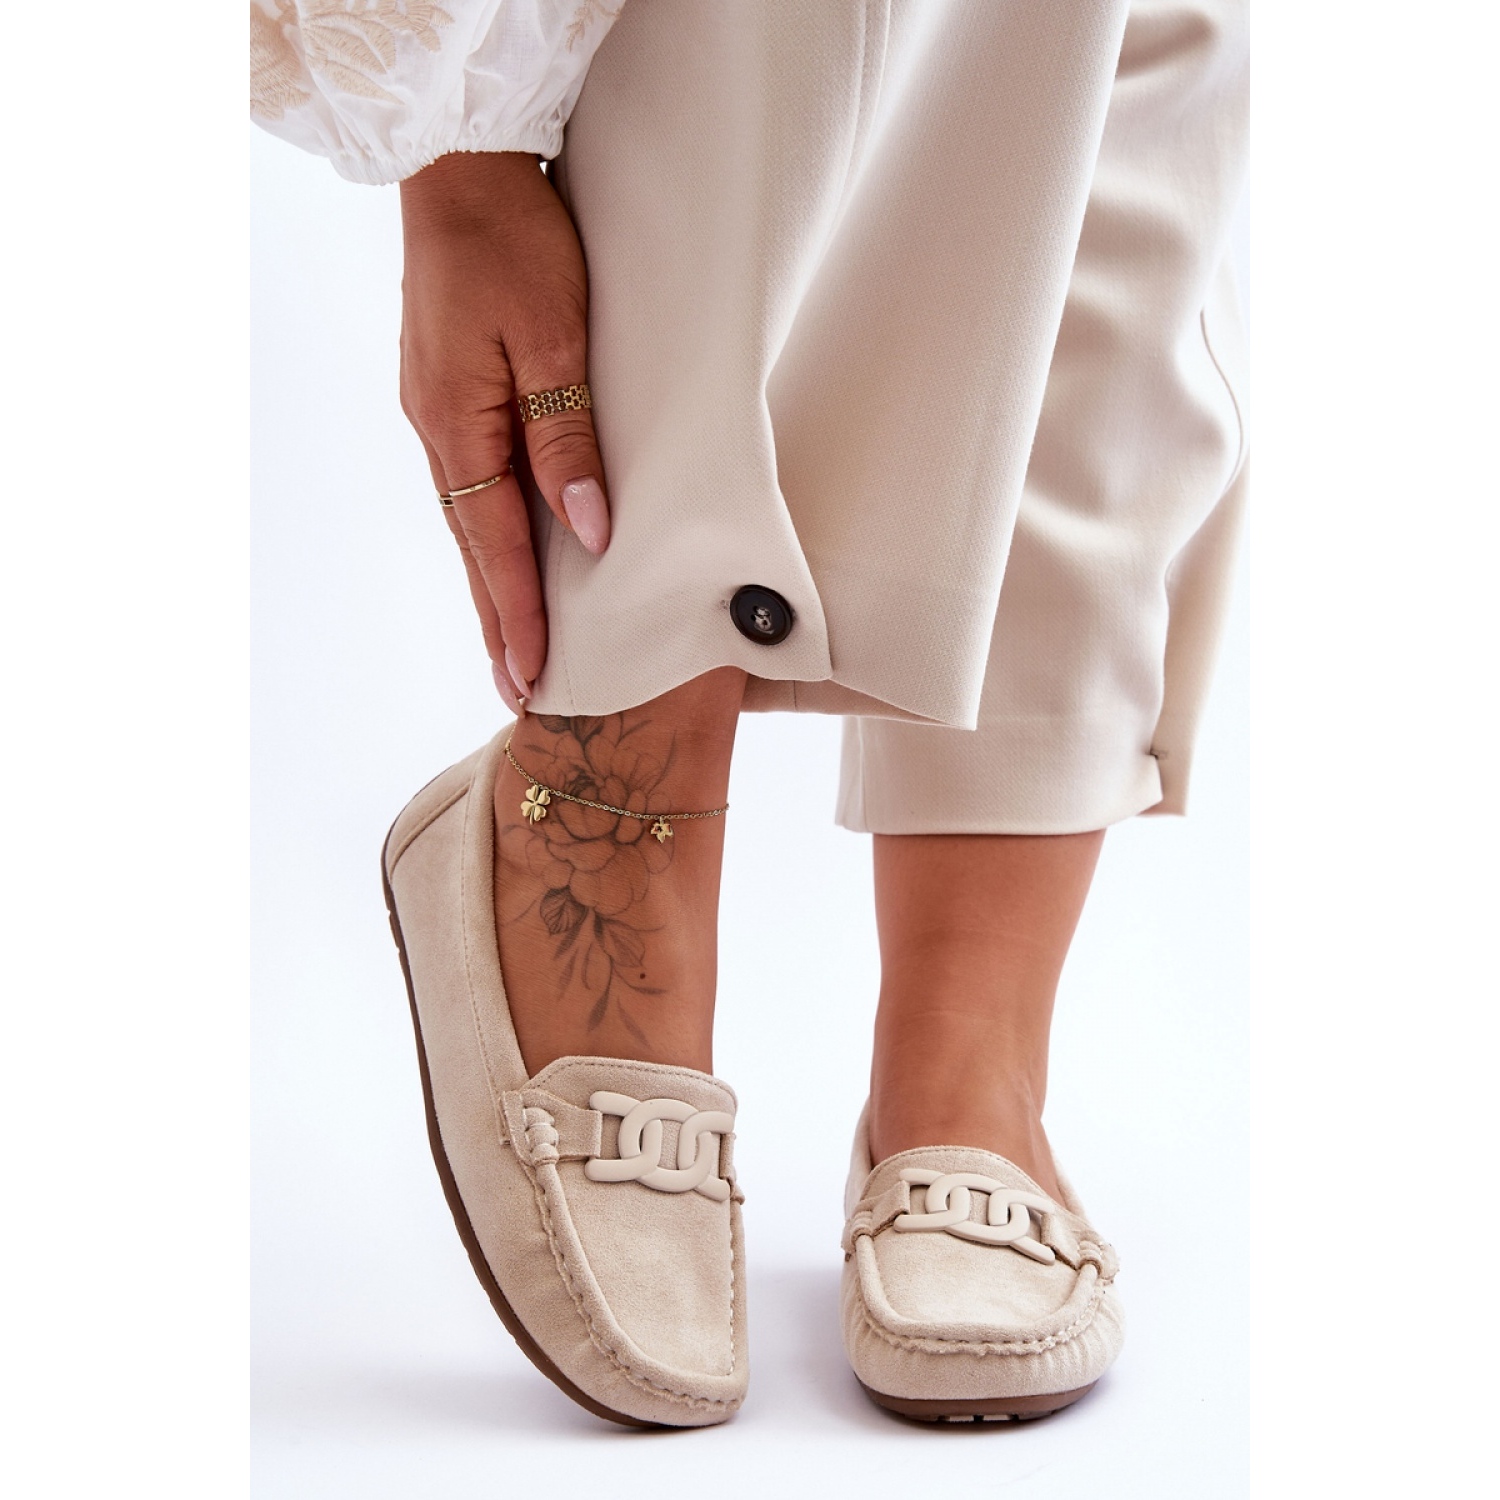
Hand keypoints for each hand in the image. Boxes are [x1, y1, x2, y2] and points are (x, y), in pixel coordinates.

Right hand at [398, 151, 610, 712]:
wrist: (461, 167)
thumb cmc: (512, 240)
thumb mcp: (550, 336)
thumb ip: (566, 436)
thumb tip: (586, 530)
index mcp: (458, 425)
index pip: (494, 547)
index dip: (518, 616)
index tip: (531, 679)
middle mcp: (438, 430)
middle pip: (473, 550)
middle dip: (499, 624)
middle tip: (517, 691)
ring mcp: (437, 413)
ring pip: (470, 522)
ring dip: (491, 586)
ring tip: (512, 643)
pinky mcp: (448, 393)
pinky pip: (472, 485)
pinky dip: (488, 536)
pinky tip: (502, 554)